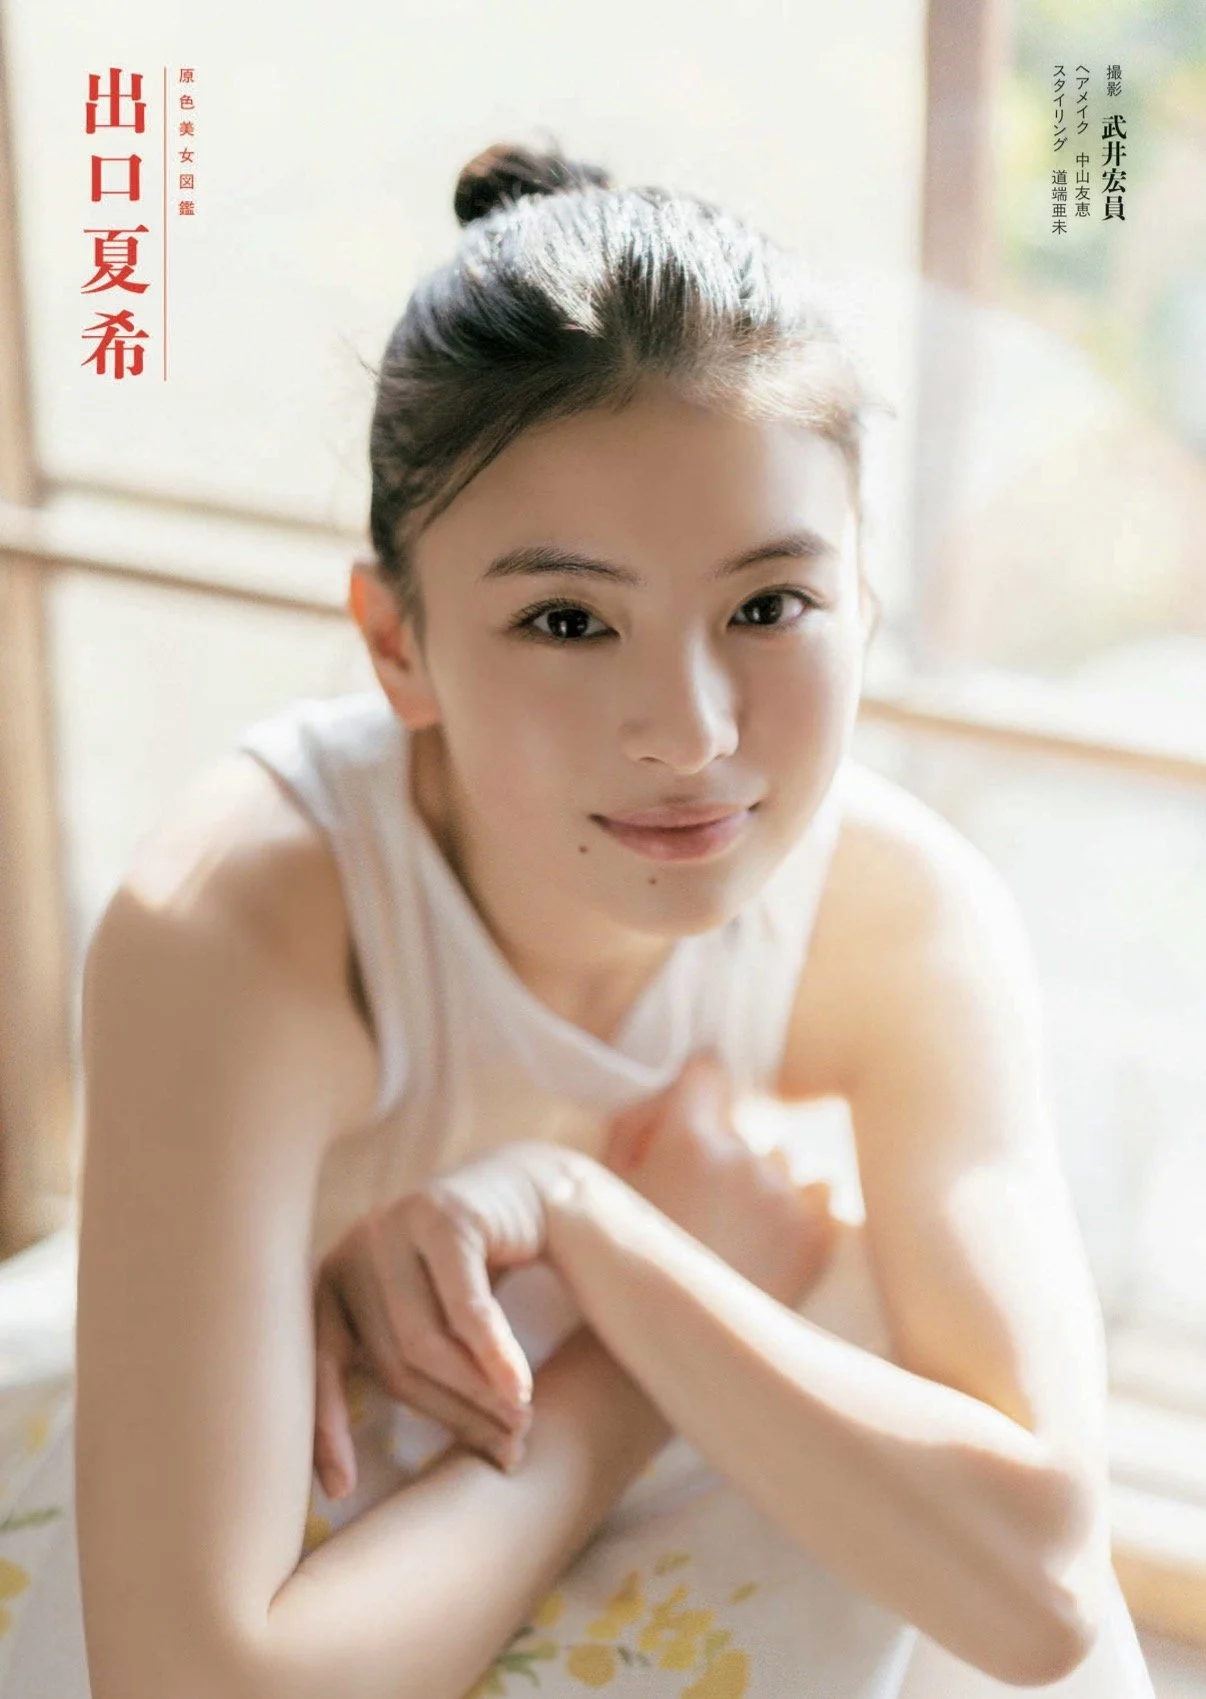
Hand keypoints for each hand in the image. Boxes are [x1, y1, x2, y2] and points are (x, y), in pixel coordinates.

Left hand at [312, 1141, 574, 1500]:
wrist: (529, 1192)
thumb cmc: (477, 1274)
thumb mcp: (431, 1319)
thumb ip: (408, 1368)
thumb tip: (380, 1482)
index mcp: (336, 1280)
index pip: (321, 1364)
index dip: (327, 1429)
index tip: (341, 1491)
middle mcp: (354, 1249)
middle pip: (393, 1361)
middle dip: (452, 1413)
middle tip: (504, 1448)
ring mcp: (393, 1226)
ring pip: (425, 1340)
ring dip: (478, 1391)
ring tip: (520, 1422)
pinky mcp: (441, 1215)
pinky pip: (465, 1307)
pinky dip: (494, 1354)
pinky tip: (520, 1388)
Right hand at [602, 1047, 837, 1308]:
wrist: (670, 1351)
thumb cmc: (625, 1268)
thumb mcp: (609, 1187)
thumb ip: (638, 1124)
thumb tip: (668, 1086)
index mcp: (689, 1139)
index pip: (708, 1068)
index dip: (698, 1087)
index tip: (694, 1107)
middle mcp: (744, 1159)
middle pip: (747, 1122)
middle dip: (727, 1146)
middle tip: (702, 1195)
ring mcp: (787, 1196)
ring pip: (784, 1161)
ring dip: (765, 1181)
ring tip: (733, 1230)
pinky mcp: (817, 1234)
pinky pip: (821, 1193)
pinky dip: (802, 1209)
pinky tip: (768, 1239)